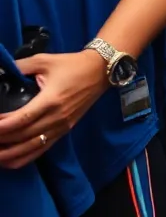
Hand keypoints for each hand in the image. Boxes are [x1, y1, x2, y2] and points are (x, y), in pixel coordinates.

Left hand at [0, 51, 109, 168]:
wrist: (100, 71)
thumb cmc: (71, 65)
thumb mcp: (44, 60)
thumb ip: (21, 67)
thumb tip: (1, 72)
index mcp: (51, 100)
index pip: (22, 119)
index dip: (2, 126)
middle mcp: (56, 117)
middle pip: (23, 137)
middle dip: (0, 141)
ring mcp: (61, 127)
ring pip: (30, 148)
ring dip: (8, 155)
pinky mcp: (64, 131)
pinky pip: (41, 150)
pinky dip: (23, 158)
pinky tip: (8, 161)